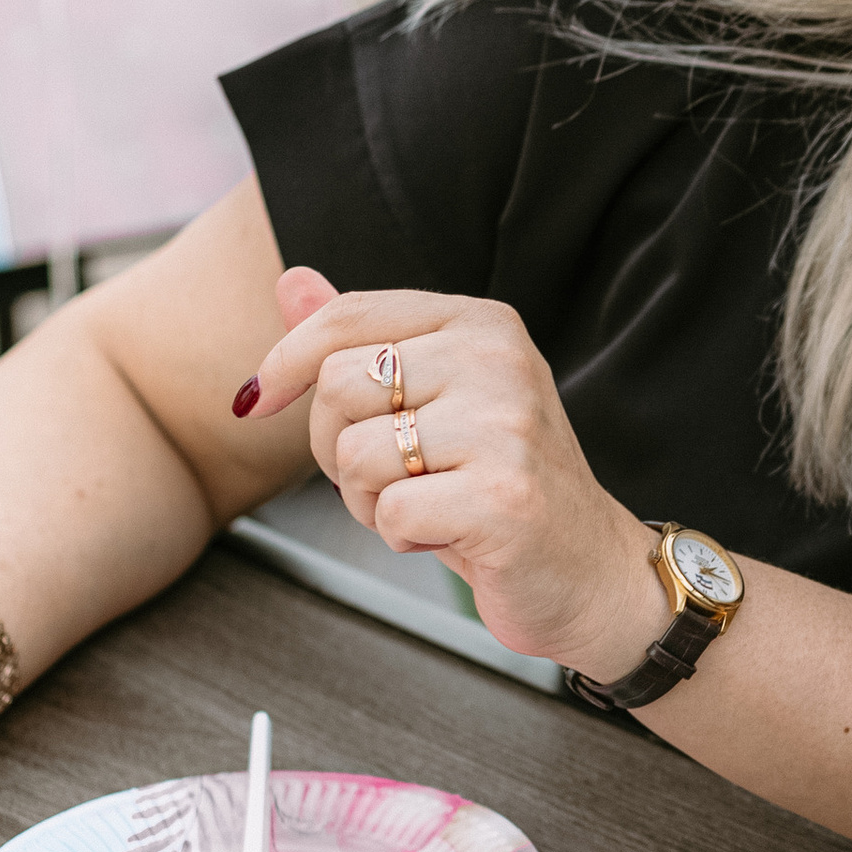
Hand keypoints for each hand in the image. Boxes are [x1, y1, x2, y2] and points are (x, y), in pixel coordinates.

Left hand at [234, 268, 658, 671]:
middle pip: (337, 386)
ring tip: (428, 507)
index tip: (260, 400)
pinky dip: (403, 536)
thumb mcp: (433, 400)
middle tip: (391, 477)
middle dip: (335, 447)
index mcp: (483, 323)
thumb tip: (289, 281)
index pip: (349, 317)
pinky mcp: (504, 497)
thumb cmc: (499, 484)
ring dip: (369, 501)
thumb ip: (362, 341)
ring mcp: (507, 427)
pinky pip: (390, 512)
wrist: (590, 570)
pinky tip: (451, 535)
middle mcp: (499, 361)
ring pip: (354, 456)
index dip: (285, 361)